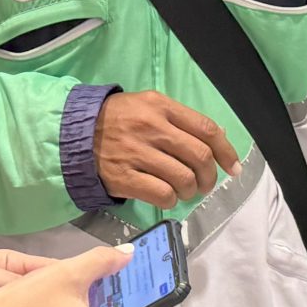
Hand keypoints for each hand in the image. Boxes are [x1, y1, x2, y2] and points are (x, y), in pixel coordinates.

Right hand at [95, 91, 238, 208]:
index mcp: (160, 106)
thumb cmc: (117, 119)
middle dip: (210, 176)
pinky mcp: (124, 177)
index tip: (232, 168)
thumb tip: (217, 141)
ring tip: (184, 191)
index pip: (207, 129)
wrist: (74, 133)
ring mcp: (137, 153)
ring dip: (191, 191)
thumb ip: (179, 119)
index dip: (226, 152)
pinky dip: (171, 200)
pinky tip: (166, 197)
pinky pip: (162, 195)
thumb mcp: (147, 106)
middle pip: (200, 156)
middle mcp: (151, 128)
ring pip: (184, 178)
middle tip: (204, 184)